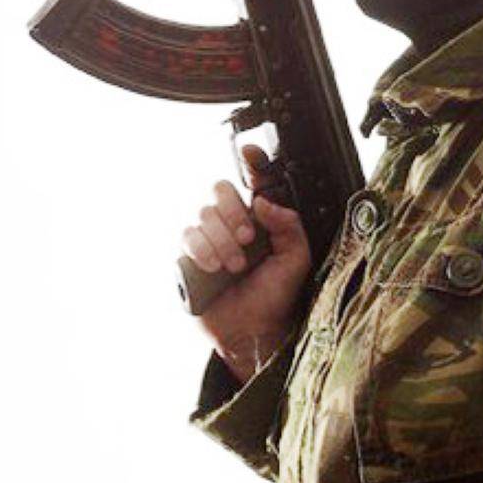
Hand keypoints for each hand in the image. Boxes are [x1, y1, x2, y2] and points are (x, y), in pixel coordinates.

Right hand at [181, 146, 310, 382]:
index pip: (252, 181)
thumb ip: (289, 226)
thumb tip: (263, 203)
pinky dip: (202, 248)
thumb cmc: (275, 297)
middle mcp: (231, 222)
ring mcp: (209, 237)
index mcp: (258, 218)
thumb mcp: (295, 260)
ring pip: (204, 213)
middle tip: (248, 239)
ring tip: (235, 266)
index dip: (250, 161)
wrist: (252, 332)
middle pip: (221, 190)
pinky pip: (187, 235)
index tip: (250, 150)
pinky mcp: (189, 255)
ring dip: (222, 239)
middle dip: (234, 213)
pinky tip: (214, 267)